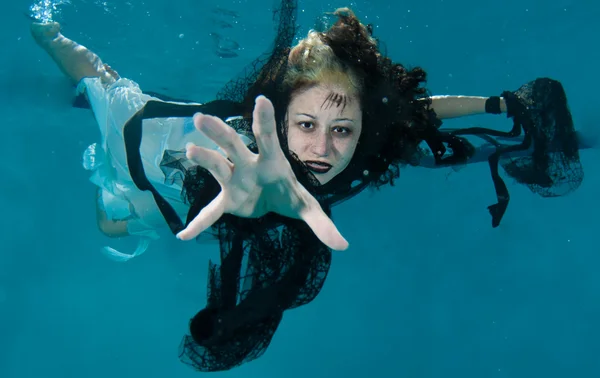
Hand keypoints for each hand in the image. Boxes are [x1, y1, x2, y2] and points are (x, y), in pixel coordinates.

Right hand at [176, 95, 348, 250]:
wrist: (275, 202)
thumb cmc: (291, 195)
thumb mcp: (309, 209)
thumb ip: (323, 225)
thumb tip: (345, 246)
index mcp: (272, 162)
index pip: (268, 138)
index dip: (264, 121)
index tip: (261, 100)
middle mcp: (250, 165)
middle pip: (233, 145)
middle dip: (219, 133)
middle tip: (201, 118)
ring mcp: (235, 181)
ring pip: (217, 166)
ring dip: (204, 158)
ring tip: (191, 149)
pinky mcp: (227, 201)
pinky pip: (211, 213)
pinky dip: (200, 224)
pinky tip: (184, 236)